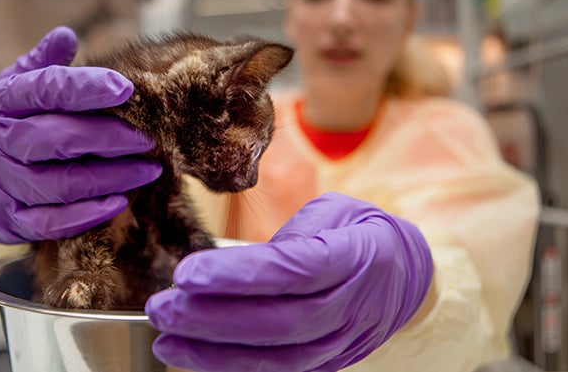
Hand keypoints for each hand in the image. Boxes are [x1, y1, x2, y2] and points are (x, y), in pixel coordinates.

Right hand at [0, 26, 161, 243]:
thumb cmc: (6, 126)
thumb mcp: (14, 89)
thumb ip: (42, 65)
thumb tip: (65, 34)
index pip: (43, 90)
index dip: (85, 88)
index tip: (127, 88)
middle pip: (55, 139)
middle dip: (108, 138)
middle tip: (149, 138)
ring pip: (59, 183)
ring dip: (109, 178)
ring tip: (149, 169)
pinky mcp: (6, 220)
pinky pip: (50, 222)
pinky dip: (86, 214)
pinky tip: (120, 202)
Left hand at [146, 192, 432, 371]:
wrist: (404, 272)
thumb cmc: (356, 231)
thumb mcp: (331, 211)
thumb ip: (289, 238)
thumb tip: (234, 268)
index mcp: (352, 256)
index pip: (292, 270)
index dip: (238, 275)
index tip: (186, 274)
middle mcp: (350, 306)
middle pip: (279, 322)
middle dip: (213, 319)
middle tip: (163, 309)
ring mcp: (343, 341)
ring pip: (279, 359)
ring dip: (216, 355)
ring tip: (168, 342)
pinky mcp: (331, 362)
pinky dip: (238, 370)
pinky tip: (197, 361)